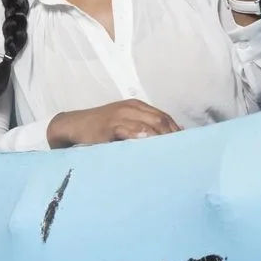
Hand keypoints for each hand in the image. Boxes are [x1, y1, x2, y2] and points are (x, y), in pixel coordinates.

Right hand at [47, 100, 180, 146]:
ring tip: (173, 154)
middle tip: (183, 154)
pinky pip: (131, 130)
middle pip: (160, 120)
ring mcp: (120, 115)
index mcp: (136, 106)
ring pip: (149, 124)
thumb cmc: (99, 129)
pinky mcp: (110, 125)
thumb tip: (167, 141)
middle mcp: (130, 107)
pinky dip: (143, 137)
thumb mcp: (122, 124)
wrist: (73, 126)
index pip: (164, 117)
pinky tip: (151, 146)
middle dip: (173, 137)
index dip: (177, 132)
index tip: (187, 148)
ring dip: (163, 138)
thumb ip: (142, 128)